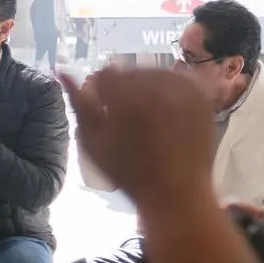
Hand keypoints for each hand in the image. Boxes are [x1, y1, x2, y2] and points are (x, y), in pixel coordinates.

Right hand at [61, 67, 214, 212]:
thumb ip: (78, 104)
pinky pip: (177, 77)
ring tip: (145, 114)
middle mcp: (157, 88)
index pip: (104, 75)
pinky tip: (163, 108)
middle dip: (122, 89)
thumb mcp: (92, 142)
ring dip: (144, 87)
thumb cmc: (128, 172)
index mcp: (127, 98)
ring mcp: (183, 90)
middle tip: (124, 115)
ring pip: (152, 72)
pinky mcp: (201, 95)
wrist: (177, 192)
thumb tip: (62, 72)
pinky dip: (167, 88)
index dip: (99, 92)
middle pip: (128, 71)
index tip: (103, 110)